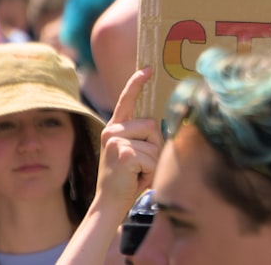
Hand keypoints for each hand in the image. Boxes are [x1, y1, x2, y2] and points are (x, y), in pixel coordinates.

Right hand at [94, 66, 162, 213]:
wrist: (108, 203)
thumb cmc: (126, 179)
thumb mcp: (132, 152)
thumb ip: (142, 137)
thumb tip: (162, 125)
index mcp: (115, 128)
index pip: (126, 100)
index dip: (137, 83)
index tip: (148, 68)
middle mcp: (112, 130)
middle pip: (152, 125)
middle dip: (154, 147)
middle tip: (141, 165)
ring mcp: (116, 140)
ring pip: (154, 143)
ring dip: (152, 162)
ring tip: (138, 173)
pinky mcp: (124, 153)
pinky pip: (152, 157)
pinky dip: (150, 172)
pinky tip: (135, 178)